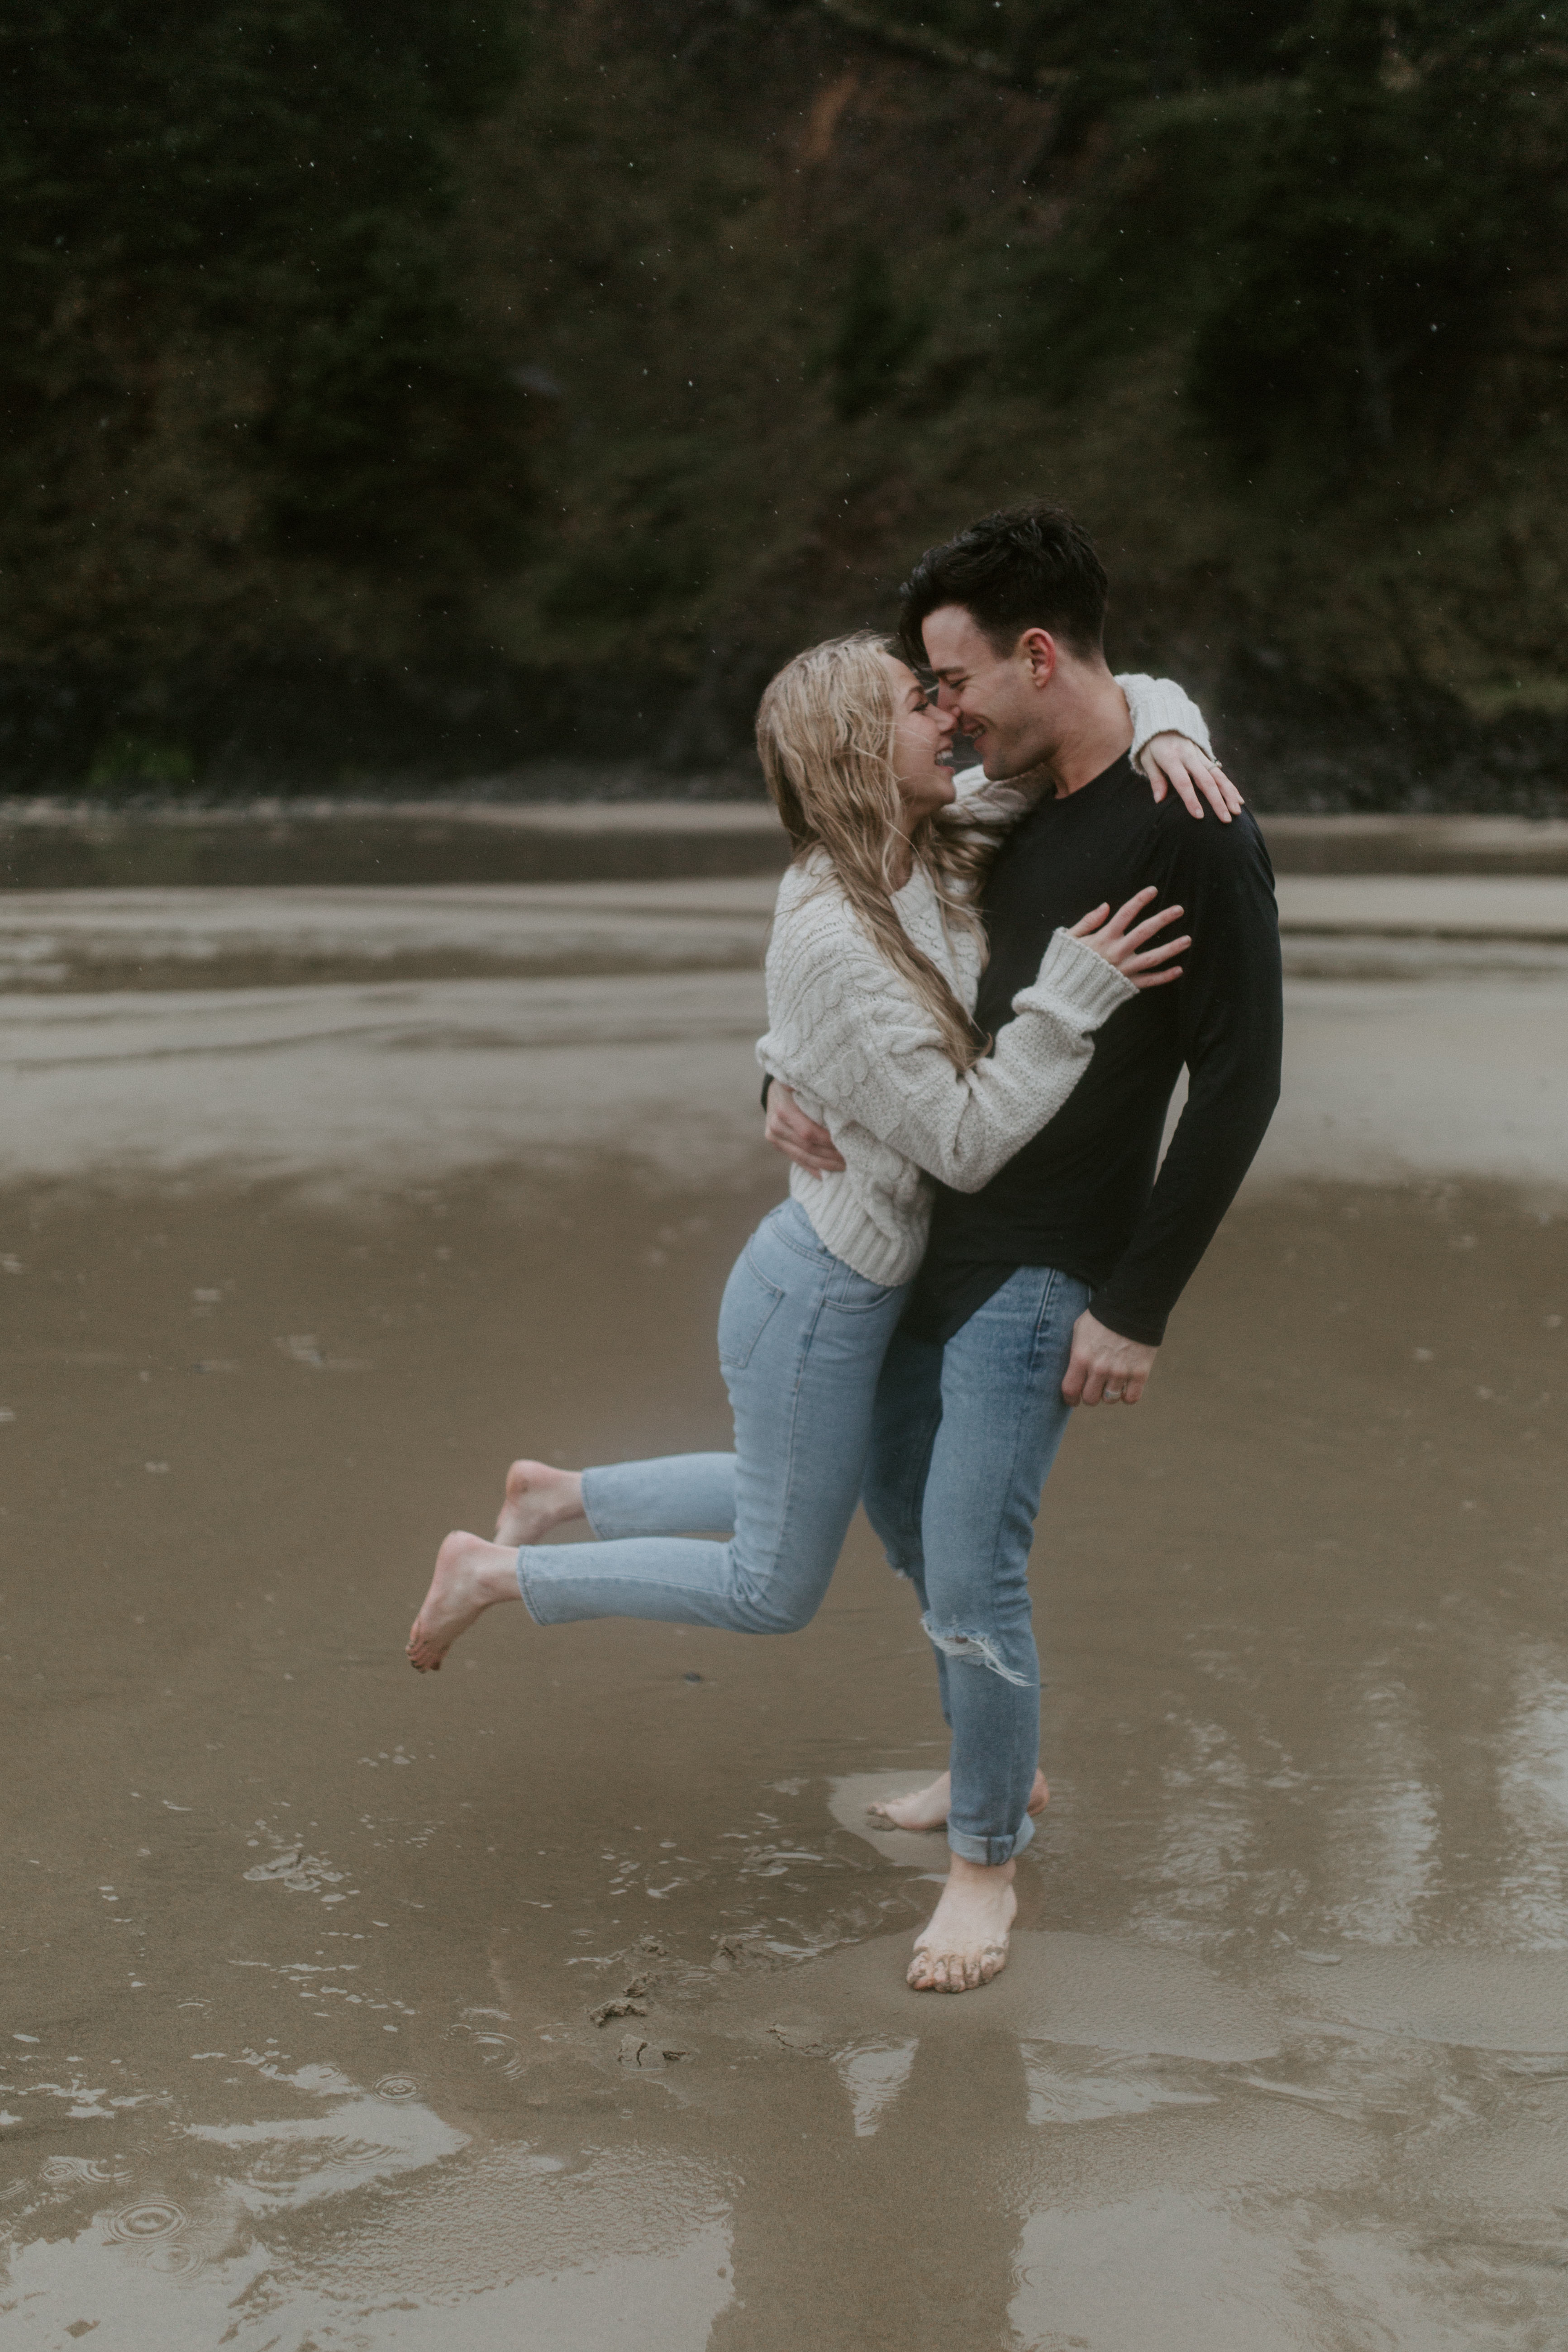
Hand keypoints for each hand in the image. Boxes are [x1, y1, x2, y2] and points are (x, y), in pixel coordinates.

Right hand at [764, 1082, 844, 1176]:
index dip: (828, 1141)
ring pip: (803, 1157)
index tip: (847, 1144)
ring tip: (844, 1167)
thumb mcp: (805, 1082)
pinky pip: (797, 1160)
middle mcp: (776, 1125)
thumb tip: (834, 1094)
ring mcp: (774, 1137)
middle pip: (807, 1147)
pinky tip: (827, 1174)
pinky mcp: (776, 1144)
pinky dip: (813, 1168)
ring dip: (825, 1165)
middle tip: (852, 1159)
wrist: (776, 1088)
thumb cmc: (798, 1085)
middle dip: (831, 1155)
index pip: (809, 1132)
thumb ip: (815, 1089)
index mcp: (783, 1109)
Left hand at [1061, 1309, 1157, 1406]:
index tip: (1073, 1400)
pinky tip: (1126, 1387)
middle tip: (1094, 1387)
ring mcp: (1120, 1371)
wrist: (1132, 1305)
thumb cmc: (1101, 1317)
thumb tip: (1072, 1373)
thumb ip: (1074, 1353)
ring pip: (1110, 1400)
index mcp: (1081, 1357)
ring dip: (1109, 1394)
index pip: (1070, 1390)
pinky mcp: (1140, 1372)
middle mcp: (1099, 1368)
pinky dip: (1128, 1396)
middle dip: (1091, 1395)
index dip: (1070, 1399)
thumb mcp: (1079, 1330)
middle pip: (1090, 1399)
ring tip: (1111, 1384)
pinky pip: (1131, 1398)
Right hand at [1068, 887, 1189, 988]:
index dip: (1140, 900)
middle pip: (1145, 932)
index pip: (1125, 913)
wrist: (1062, 999)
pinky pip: (1149, 981)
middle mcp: (1117, 952)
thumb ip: (1087, 921)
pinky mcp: (1126, 986)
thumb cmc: (1063, 966)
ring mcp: (1124, 970)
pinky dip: (1164, 977)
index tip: (1153, 890)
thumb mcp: (1068, 939)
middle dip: (1163, 919)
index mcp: (1103, 938)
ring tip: (1188, 940)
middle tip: (1179, 909)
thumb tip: (1106, 906)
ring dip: (1172, 948)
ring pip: (1153, 957)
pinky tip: (1179, 970)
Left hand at [1140, 733, 1243, 821]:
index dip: (1191, 799)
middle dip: (1217, 801)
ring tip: (1237, 811)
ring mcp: (1200, 756)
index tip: (1199, 816)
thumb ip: (1155, 779)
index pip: (1183, 782)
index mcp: (1172, 758)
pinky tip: (1238, 799)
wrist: (1165, 720)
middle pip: (1206, 781)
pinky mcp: (1206, 757)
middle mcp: (1189, 757)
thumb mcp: (1147, 759)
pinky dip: (1230, 787)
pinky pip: (1220, 773)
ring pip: (1218, 776)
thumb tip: (1159, 800)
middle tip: (1226, 819)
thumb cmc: (1152, 745)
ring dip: (1229, 794)